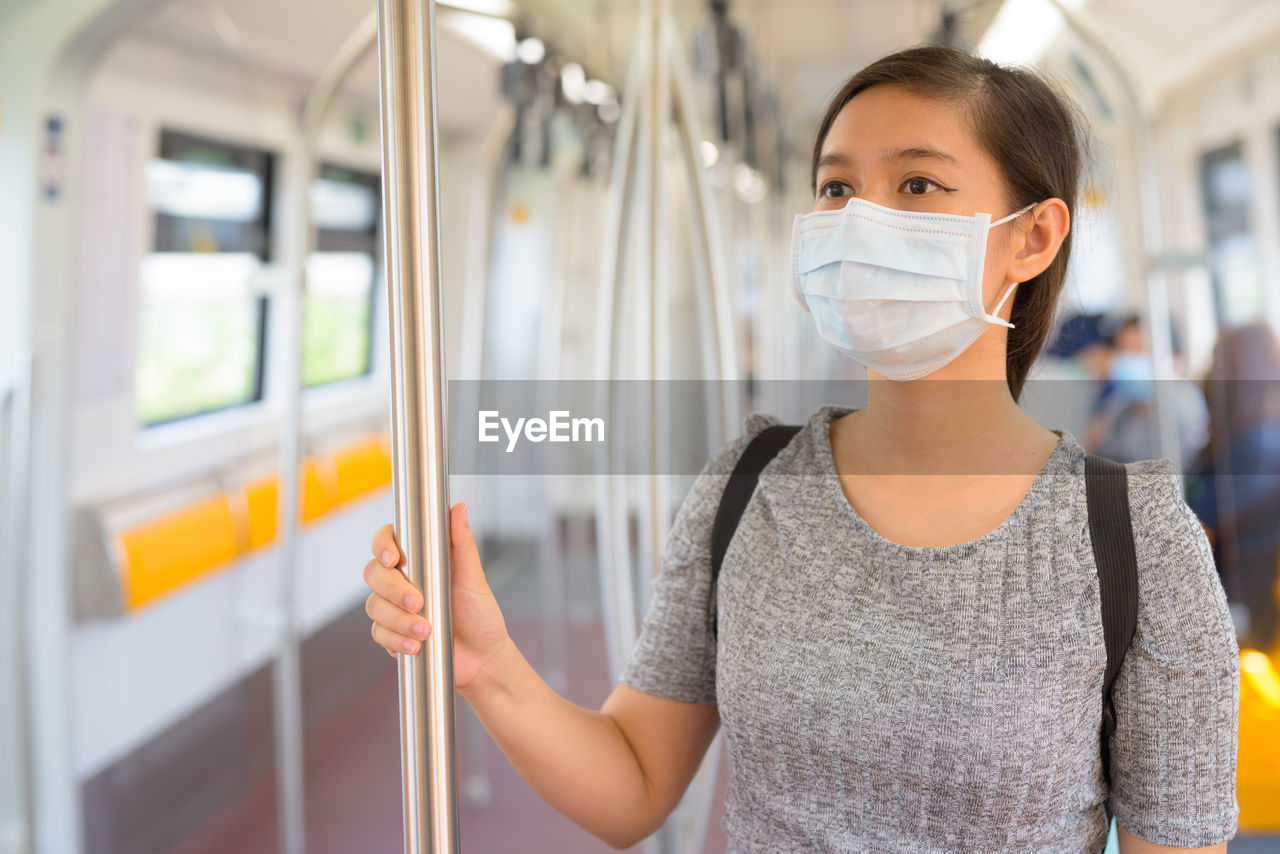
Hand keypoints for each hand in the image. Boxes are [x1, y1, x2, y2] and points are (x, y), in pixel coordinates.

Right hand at [363, 503, 513, 694]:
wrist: (482, 660)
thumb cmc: (480, 615)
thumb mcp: (473, 579)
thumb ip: (463, 544)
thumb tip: (459, 508)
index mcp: (420, 561)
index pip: (387, 543)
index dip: (382, 546)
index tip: (394, 559)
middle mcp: (402, 581)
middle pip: (374, 573)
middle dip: (393, 589)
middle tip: (419, 603)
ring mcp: (394, 608)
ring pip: (374, 606)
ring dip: (398, 619)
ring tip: (426, 631)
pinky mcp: (391, 634)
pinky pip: (379, 633)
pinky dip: (395, 640)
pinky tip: (415, 646)